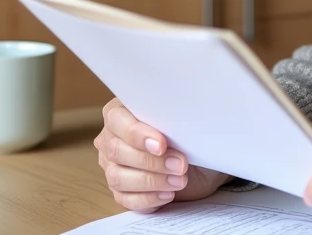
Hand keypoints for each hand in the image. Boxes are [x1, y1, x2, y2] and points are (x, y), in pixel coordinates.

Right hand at [94, 97, 230, 211]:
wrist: (200, 157)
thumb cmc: (188, 132)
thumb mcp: (184, 121)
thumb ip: (172, 119)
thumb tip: (176, 124)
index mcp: (121, 112)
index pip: (117, 120)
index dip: (137, 134)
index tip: (162, 145)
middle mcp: (111, 138)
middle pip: (117, 151)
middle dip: (152, 161)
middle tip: (180, 164)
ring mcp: (112, 166)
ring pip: (118, 177)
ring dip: (152, 181)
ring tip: (180, 180)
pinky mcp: (121, 191)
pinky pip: (126, 199)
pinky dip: (149, 198)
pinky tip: (168, 194)